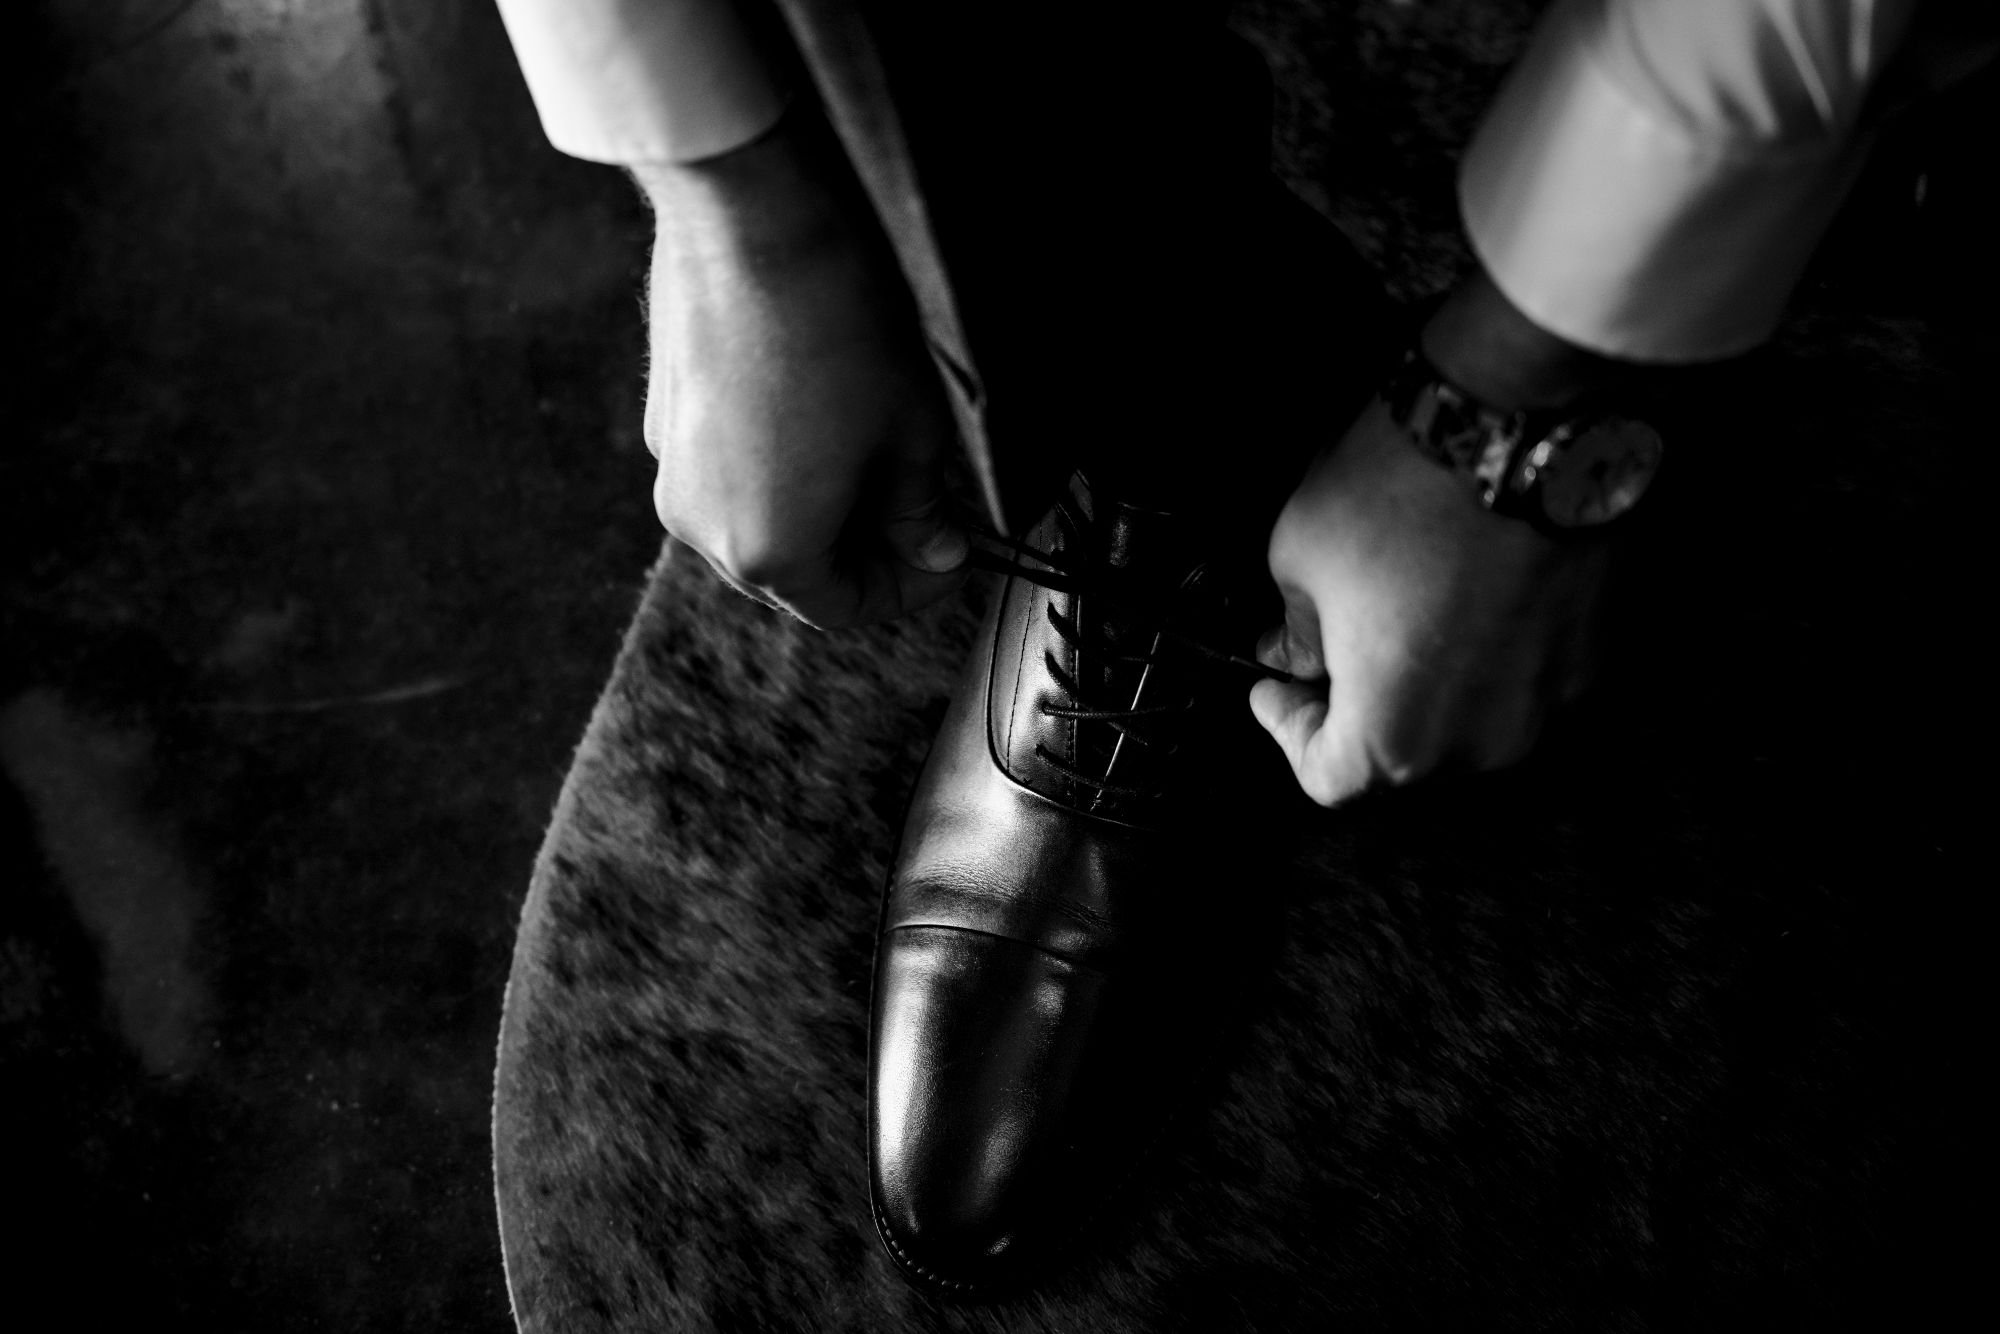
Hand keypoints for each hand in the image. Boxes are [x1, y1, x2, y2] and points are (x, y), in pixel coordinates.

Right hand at [636, 111, 967, 629]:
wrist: (754, 221)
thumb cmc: (841, 331)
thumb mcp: (911, 434)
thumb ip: (921, 512)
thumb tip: (935, 550)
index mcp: (767, 552)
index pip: (845, 608)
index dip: (909, 590)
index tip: (950, 559)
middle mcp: (701, 527)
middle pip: (794, 575)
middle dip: (863, 554)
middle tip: (925, 517)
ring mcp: (672, 469)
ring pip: (757, 522)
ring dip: (821, 512)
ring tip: (879, 463)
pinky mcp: (662, 414)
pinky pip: (727, 470)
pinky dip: (778, 468)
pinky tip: (822, 418)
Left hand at [1249, 273, 1632, 805]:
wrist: (1527, 423)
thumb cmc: (1400, 493)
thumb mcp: (1299, 558)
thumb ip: (1295, 630)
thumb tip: (1293, 653)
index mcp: (1395, 740)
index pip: (1327, 777)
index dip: (1288, 731)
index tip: (1272, 688)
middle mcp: (1481, 744)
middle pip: (1402, 756)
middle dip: (1357, 709)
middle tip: (1326, 652)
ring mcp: (1548, 702)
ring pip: (1467, 719)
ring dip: (1426, 683)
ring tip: (1398, 616)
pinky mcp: (1593, 653)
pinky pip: (1522, 675)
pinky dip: (1486, 651)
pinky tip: (1464, 594)